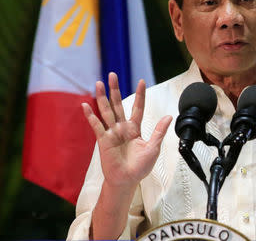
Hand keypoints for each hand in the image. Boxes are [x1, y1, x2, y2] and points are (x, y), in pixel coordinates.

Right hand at [82, 72, 171, 189]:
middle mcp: (122, 128)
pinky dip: (91, 116)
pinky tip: (85, 105)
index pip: (137, 107)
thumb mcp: (153, 148)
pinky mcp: (103, 140)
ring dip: (102, 97)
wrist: (127, 181)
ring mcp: (112, 133)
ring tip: (99, 83)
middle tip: (113, 75)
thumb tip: (169, 116)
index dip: (139, 95)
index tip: (141, 81)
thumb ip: (159, 132)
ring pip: (106, 111)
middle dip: (115, 90)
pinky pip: (97, 126)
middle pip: (118, 104)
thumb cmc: (140, 167)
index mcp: (135, 129)